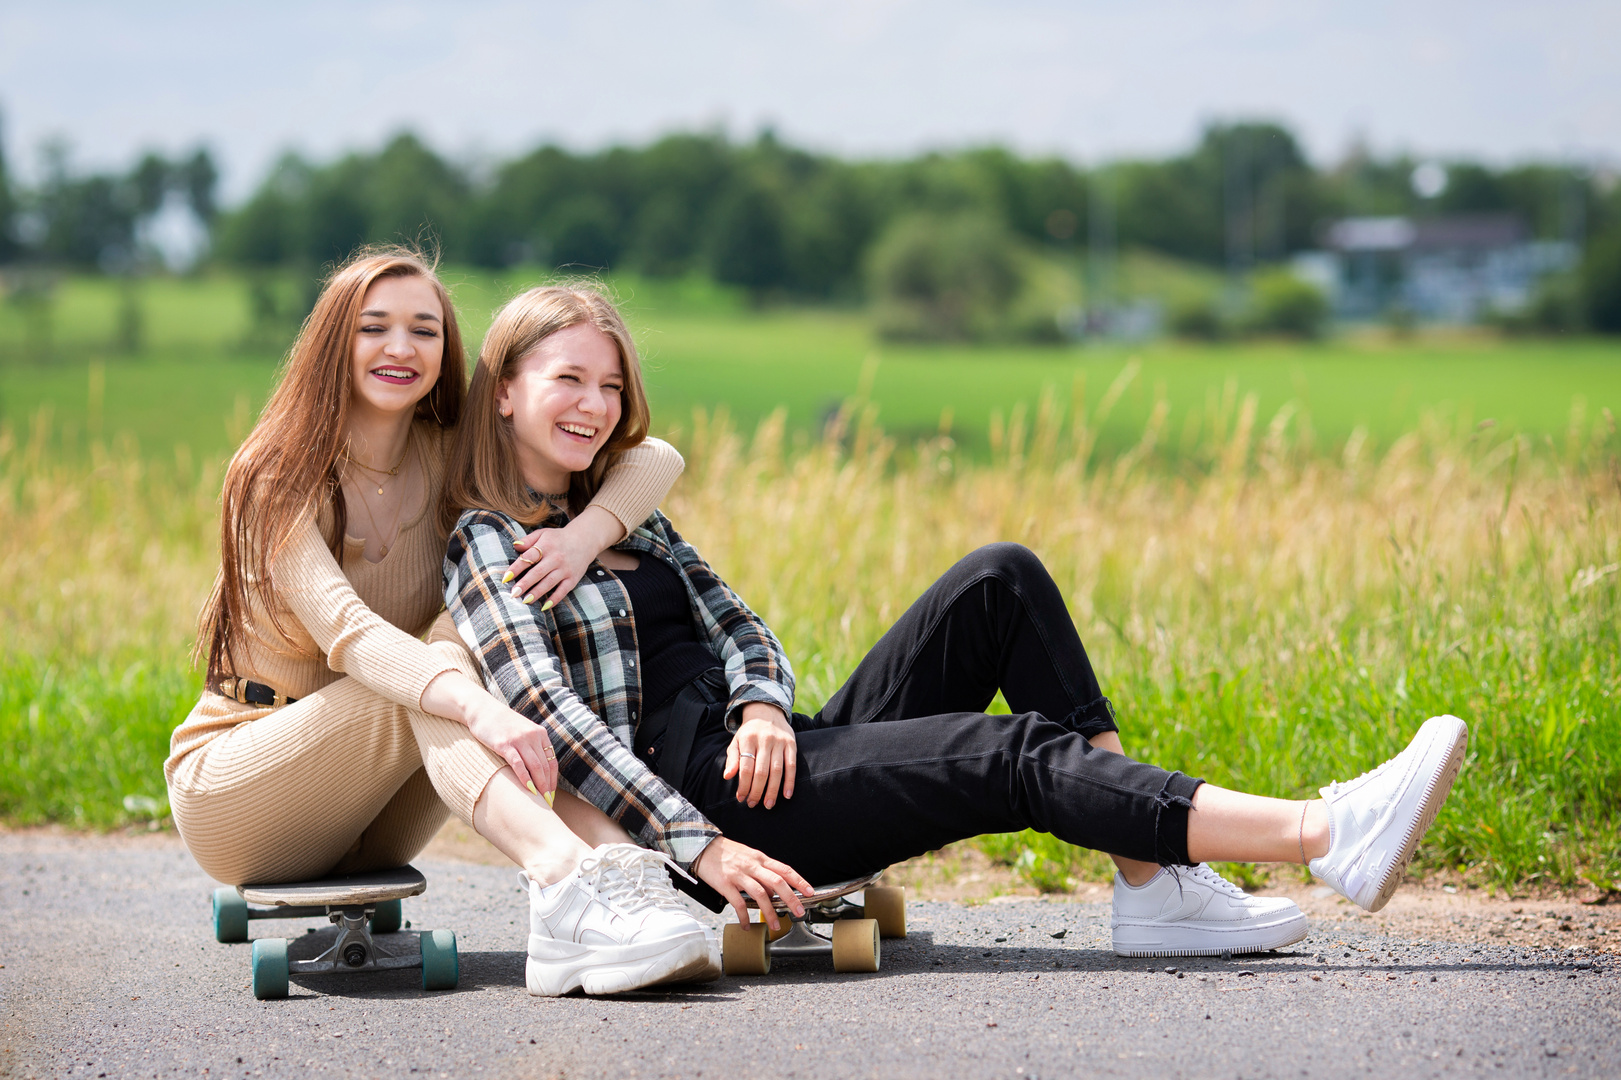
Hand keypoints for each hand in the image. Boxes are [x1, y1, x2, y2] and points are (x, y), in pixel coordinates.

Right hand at [463, 700, 557, 802]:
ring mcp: (519, 740)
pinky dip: (524, 778)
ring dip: (539, 786)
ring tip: (539, 801)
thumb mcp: (523, 731)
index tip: (551, 795)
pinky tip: (527, 789)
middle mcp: (533, 736)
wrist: (482, 709)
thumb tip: (537, 771)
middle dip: (547, 787)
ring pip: (535, 767)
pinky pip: (518, 764)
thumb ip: (532, 746)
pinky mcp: (505, 744)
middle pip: (545, 767)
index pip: (552, 762)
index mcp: (540, 734)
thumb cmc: (502, 724)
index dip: (553, 780)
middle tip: (546, 803)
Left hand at [506, 506, 626, 608]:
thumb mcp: (543, 533)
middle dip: (525, 584)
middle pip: (538, 572)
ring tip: (525, 601)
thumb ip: (528, 540)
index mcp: (546, 545)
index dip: (516, 568)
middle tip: (513, 594)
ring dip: (537, 593)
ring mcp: (565, 569)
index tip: (506, 578)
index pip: (529, 557)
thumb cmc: (558, 538)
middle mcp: (556, 558)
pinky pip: (563, 590)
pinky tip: (544, 606)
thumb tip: (515, 546)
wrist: (585, 540)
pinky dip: (554, 599)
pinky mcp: (573, 578)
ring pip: (549, 583)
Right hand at [692, 836, 812, 930]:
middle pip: (777, 882)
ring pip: (760, 894)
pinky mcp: (725, 884)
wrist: (702, 846)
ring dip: (770, 911)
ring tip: (774, 925)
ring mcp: (739, 874)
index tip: (809, 892)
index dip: (799, 881)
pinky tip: (746, 925)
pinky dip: (744, 917)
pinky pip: (738, 903)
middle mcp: (752, 865)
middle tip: (799, 911)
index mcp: (760, 858)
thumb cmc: (727, 853)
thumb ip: (762, 873)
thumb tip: (774, 892)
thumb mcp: (748, 857)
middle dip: (791, 898)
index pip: (784, 869)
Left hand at [724, 703, 795, 807]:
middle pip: (761, 771)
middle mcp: (764, 740)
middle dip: (757, 791)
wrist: (767, 712)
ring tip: (768, 805)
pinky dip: (790, 781)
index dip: (743, 785)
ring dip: (773, 790)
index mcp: (748, 739)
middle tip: (753, 804)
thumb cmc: (749, 732)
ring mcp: (779, 742)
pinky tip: (786, 795)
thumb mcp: (736, 741)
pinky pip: (791, 765)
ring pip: (777, 771)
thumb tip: (727, 776)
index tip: (741, 798)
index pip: (746, 767)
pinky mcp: (791, 744)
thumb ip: (732, 759)